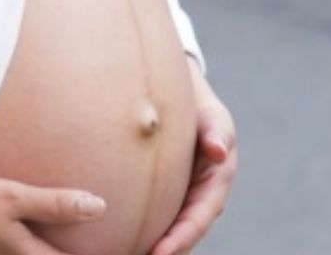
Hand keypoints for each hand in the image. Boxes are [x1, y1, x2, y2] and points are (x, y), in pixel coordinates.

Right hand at [0, 169, 104, 254]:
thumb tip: (99, 206)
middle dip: (75, 253)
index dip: (100, 254)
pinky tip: (26, 244)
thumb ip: (54, 203)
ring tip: (58, 241)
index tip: (135, 249)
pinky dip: (28, 252)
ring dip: (47, 251)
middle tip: (110, 245)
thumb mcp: (9, 197)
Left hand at [148, 60, 236, 254]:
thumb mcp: (209, 112)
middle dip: (165, 251)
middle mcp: (201, 194)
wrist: (177, 92)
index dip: (182, 237)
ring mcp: (183, 194)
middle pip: (183, 232)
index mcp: (217, 180)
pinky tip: (112, 240)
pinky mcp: (164, 191)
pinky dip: (139, 228)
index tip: (159, 254)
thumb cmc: (195, 101)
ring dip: (150, 245)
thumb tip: (218, 150)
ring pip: (167, 227)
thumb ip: (214, 129)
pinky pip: (153, 214)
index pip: (199, 217)